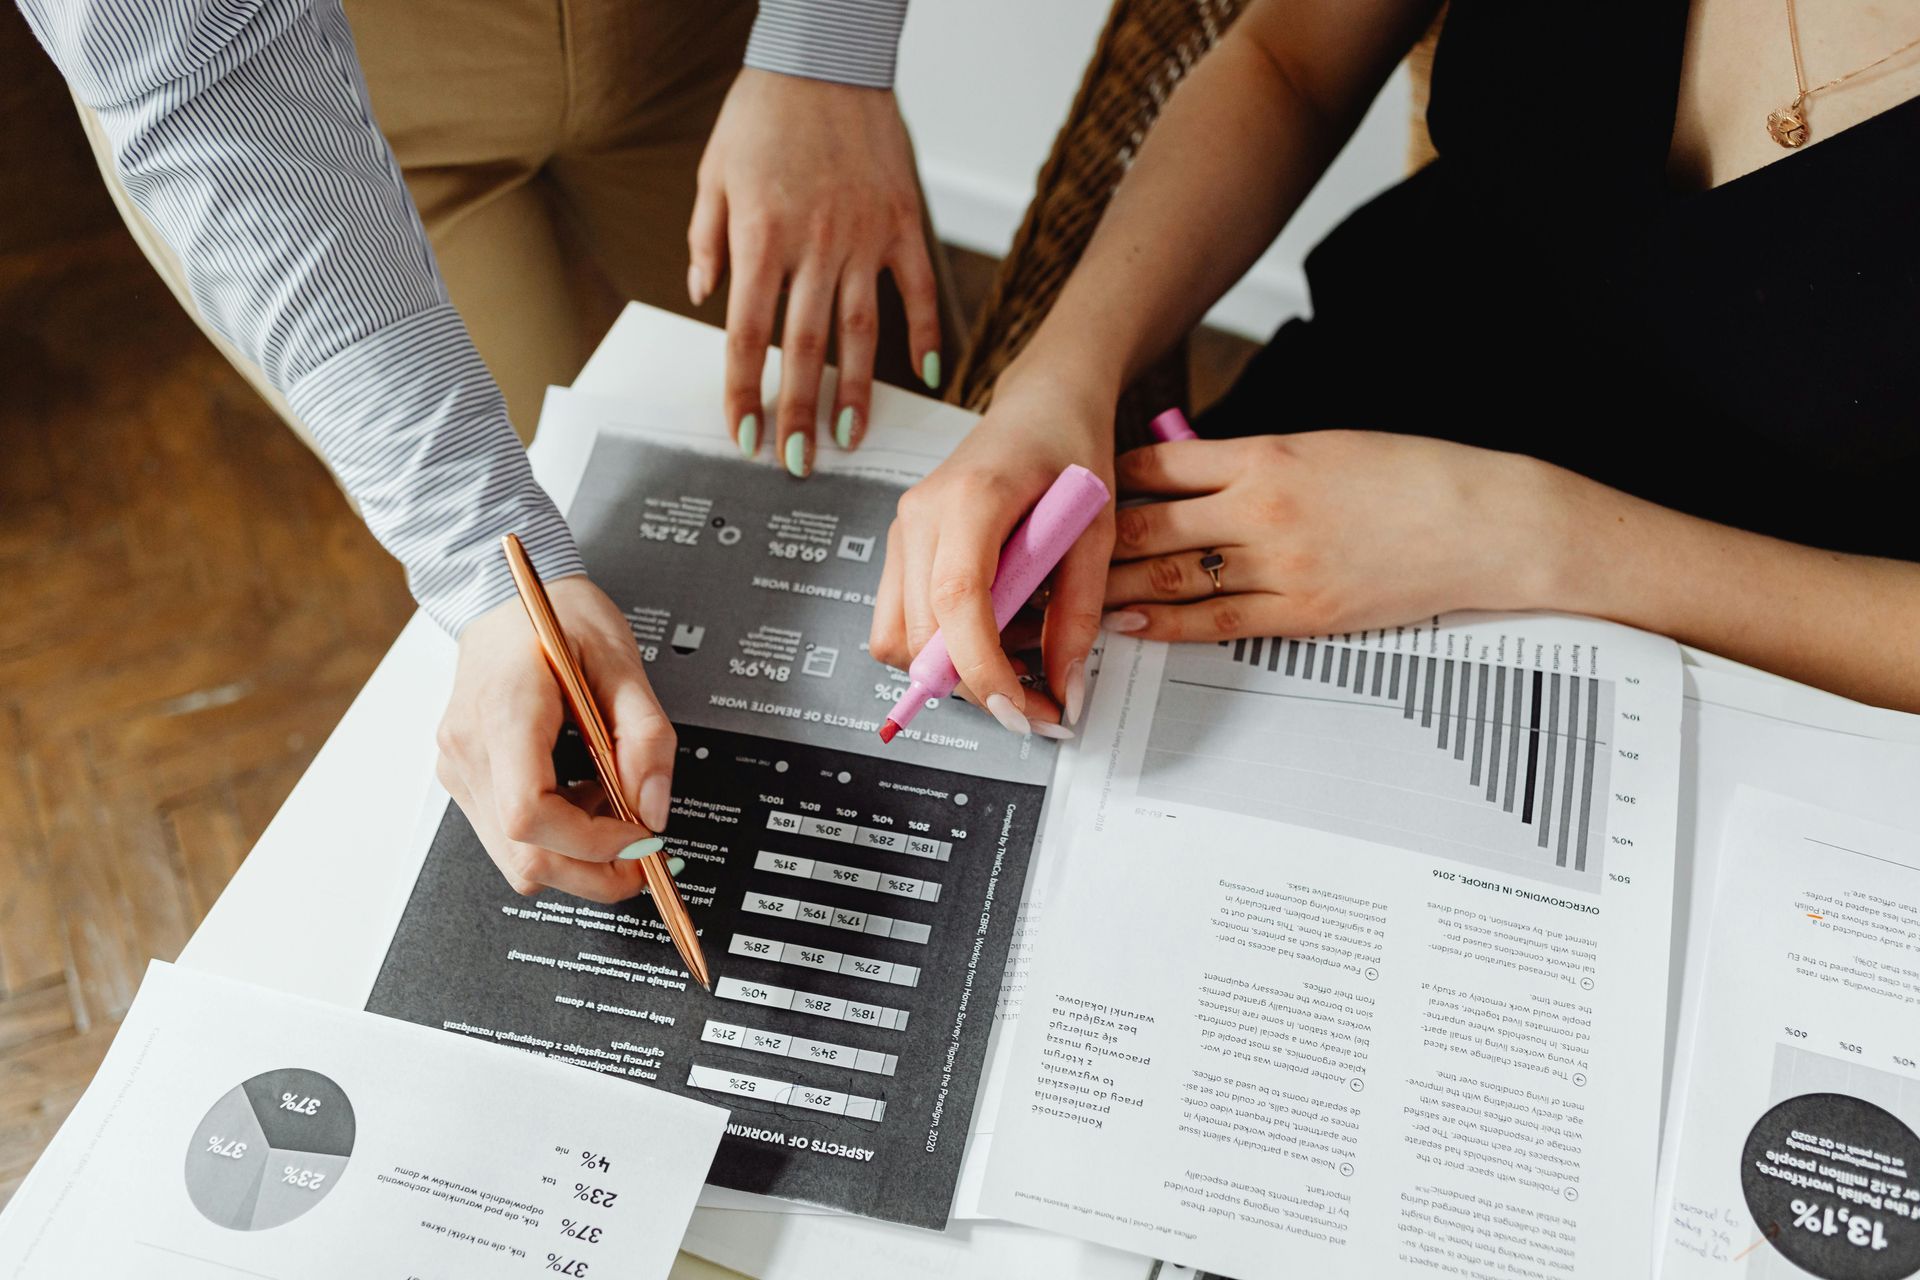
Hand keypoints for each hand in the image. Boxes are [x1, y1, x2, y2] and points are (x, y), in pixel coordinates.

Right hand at [435, 577, 677, 901]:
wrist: (503, 598)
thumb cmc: (556, 618)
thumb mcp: (622, 662)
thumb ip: (646, 738)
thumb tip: (652, 809)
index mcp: (505, 714)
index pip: (531, 814)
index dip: (591, 842)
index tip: (638, 834)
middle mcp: (470, 750)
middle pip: (522, 855)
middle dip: (592, 873)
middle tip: (643, 854)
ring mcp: (461, 768)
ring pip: (515, 857)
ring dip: (576, 853)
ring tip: (610, 803)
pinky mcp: (466, 777)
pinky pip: (510, 833)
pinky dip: (556, 834)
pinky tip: (582, 793)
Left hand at [688, 69, 939, 476]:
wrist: (827, 55)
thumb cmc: (763, 112)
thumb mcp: (714, 172)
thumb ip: (706, 239)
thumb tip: (701, 295)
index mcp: (761, 236)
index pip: (747, 334)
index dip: (743, 389)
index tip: (744, 433)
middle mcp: (813, 245)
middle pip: (803, 348)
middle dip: (798, 412)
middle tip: (798, 461)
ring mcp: (864, 237)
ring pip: (859, 331)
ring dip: (855, 392)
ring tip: (850, 438)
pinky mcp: (903, 223)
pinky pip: (916, 290)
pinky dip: (926, 335)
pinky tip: (928, 375)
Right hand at [870, 376, 1116, 735]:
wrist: (1042, 404)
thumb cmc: (1071, 450)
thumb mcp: (1096, 530)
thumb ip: (1079, 613)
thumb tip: (1066, 690)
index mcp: (971, 498)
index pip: (957, 601)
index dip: (983, 668)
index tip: (1022, 710)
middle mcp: (920, 515)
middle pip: (918, 634)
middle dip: (975, 685)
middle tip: (1037, 702)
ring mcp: (901, 531)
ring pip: (896, 638)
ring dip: (952, 669)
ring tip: (1016, 651)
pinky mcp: (901, 547)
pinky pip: (901, 620)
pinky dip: (941, 646)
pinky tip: (991, 627)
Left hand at [1103, 431, 1559, 639]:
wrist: (1486, 521)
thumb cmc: (1413, 476)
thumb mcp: (1323, 446)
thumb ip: (1253, 462)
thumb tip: (1191, 475)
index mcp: (1268, 453)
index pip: (1159, 464)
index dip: (1105, 478)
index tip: (1073, 489)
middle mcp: (1264, 507)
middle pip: (1149, 521)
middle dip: (1087, 539)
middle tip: (1042, 550)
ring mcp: (1281, 564)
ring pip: (1170, 575)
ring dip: (1109, 584)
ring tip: (1066, 594)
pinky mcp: (1303, 612)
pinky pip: (1215, 621)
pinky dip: (1162, 622)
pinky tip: (1127, 622)